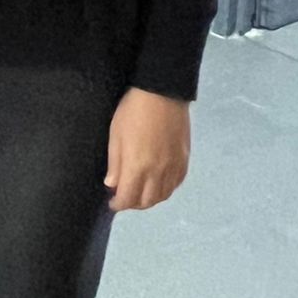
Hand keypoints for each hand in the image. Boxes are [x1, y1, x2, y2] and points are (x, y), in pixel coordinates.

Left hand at [105, 87, 190, 212]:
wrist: (163, 93)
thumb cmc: (132, 111)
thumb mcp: (116, 135)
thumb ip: (115, 163)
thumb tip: (112, 185)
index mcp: (138, 167)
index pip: (128, 198)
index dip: (119, 204)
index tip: (113, 203)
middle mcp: (158, 172)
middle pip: (147, 201)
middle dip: (134, 204)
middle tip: (125, 198)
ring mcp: (174, 167)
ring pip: (163, 196)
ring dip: (150, 199)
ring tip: (140, 193)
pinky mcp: (185, 160)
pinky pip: (176, 184)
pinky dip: (166, 190)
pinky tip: (158, 184)